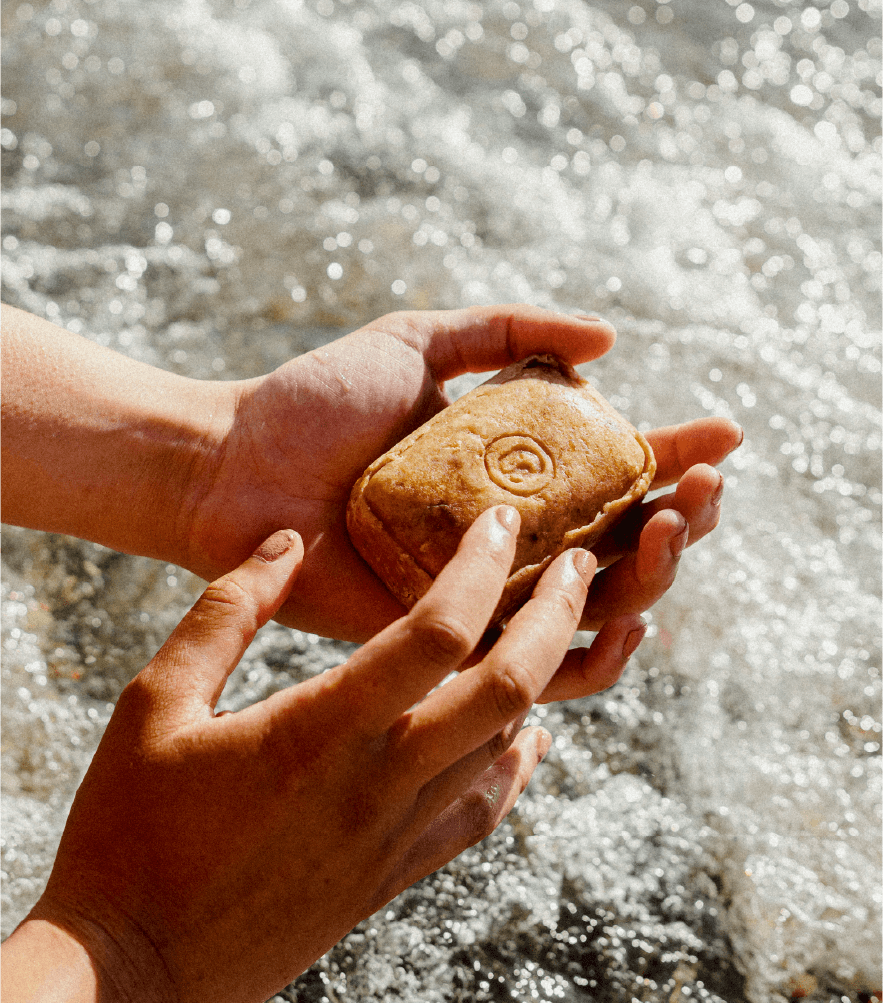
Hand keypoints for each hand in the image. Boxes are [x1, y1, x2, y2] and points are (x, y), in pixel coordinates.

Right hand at [18, 511, 636, 1001]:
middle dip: (557, 617)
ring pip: (507, 747)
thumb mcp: (154, 702)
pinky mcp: (394, 875)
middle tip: (581, 565)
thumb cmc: (131, 832)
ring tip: (565, 627)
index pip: (437, 632)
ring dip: (549, 680)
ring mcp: (396, 836)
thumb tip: (284, 543)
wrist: (136, 970)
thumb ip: (226, 613)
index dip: (482, 566)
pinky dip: (517, 766)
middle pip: (508, 687)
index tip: (503, 520)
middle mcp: (379, 782)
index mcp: (321, 730)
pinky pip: (481, 813)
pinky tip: (531, 737)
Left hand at [184, 305, 741, 645]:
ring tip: (673, 529)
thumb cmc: (315, 401)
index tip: (723, 434)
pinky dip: (600, 653)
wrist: (234, 467)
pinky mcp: (452, 643)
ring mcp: (486, 592)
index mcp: (515, 470)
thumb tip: (614, 340)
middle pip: (627, 546)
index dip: (678, 456)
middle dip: (684, 521)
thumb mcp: (419, 341)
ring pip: (604, 610)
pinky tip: (630, 618)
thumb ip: (510, 332)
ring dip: (657, 578)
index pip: (619, 472)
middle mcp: (512, 536)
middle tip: (700, 489)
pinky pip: (545, 670)